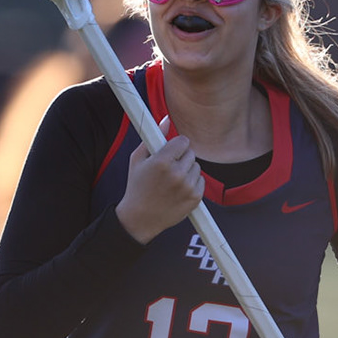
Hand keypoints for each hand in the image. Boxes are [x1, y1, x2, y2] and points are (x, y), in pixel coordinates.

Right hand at [115, 120, 203, 243]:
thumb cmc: (136, 186)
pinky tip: (179, 189)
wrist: (140, 218)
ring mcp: (187, 187)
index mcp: (162, 161)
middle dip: (181, 158)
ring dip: (187, 170)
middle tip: (169, 168)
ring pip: (196, 167)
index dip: (176, 146)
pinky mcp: (195, 198)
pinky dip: (192, 183)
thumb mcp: (137, 159)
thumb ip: (153, 136)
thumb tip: (166, 119)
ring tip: (172, 180)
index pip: (183, 141)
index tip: (170, 151)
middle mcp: (177, 174)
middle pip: (191, 153)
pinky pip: (201, 181)